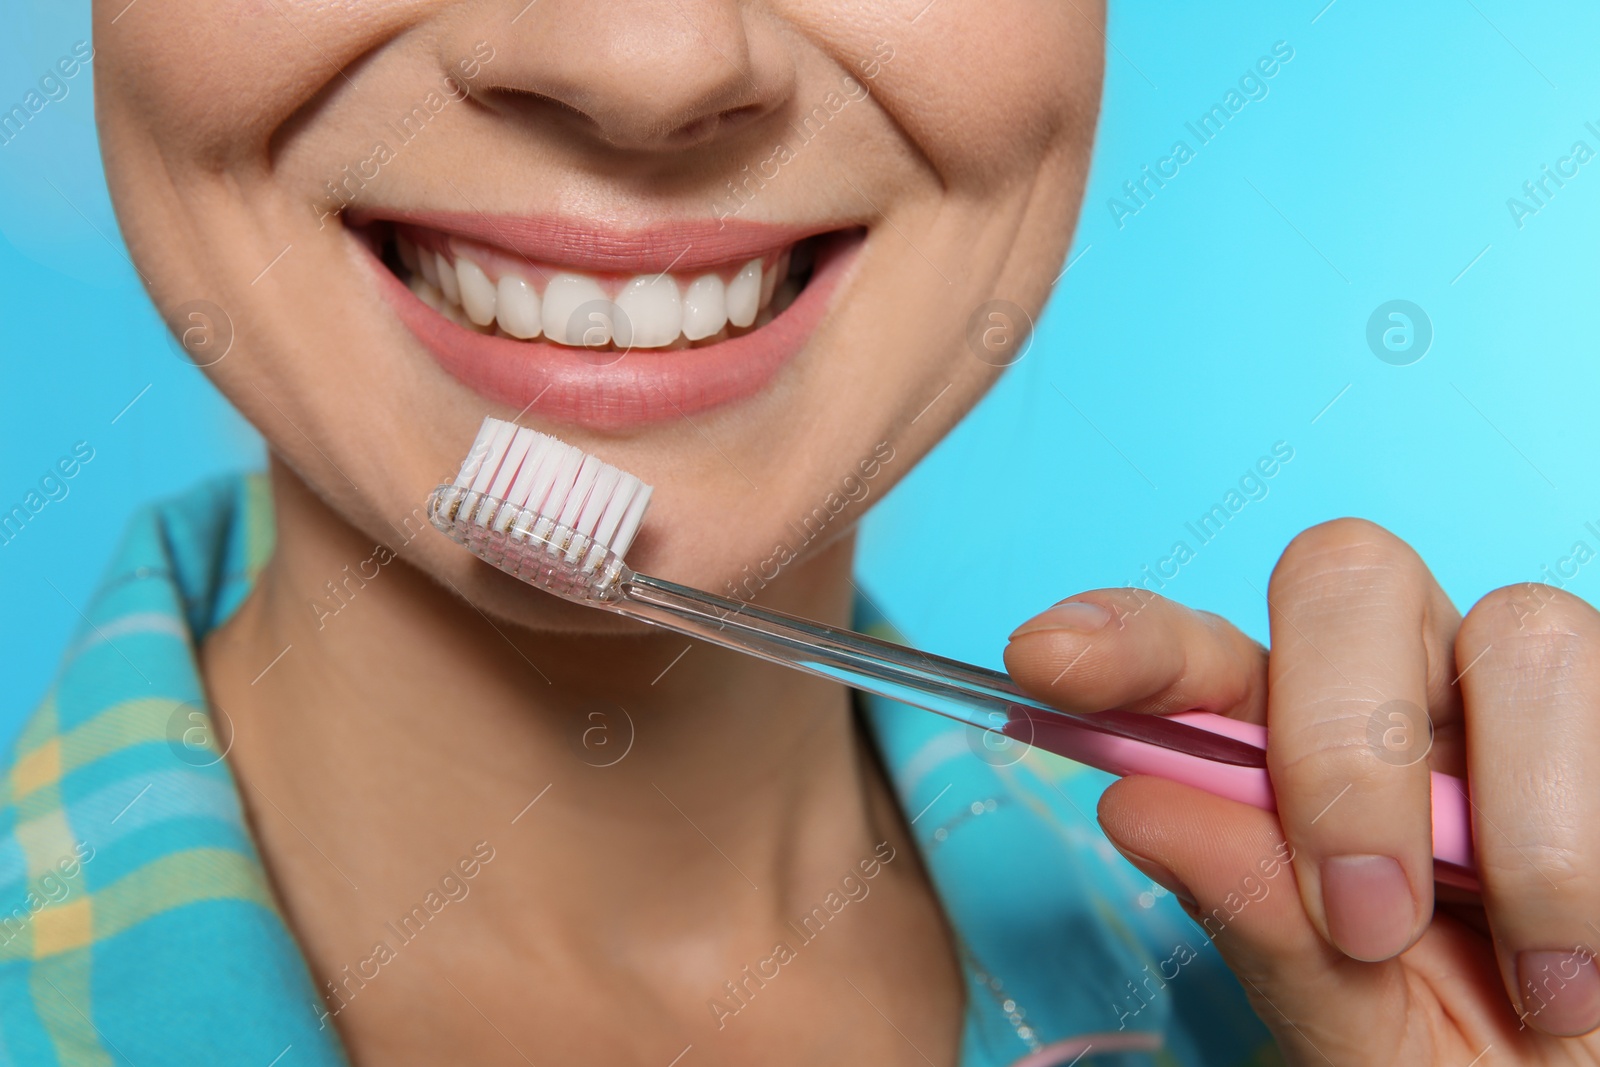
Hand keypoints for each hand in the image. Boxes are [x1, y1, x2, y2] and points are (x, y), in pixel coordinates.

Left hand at [1003, 518, 1599, 1064]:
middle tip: (1364, 918)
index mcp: (1294, 753)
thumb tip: (1135, 804)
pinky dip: (1590, 838)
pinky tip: (1584, 962)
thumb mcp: (1355, 1031)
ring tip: (1531, 981)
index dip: (1128, 637)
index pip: (1199, 652)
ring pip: (1520, 627)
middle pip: (1345, 575)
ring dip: (1516, 811)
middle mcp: (1404, 694)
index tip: (1045, 656)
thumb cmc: (1468, 1061)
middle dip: (1345, 734)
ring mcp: (1524, 698)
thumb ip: (1260, 929)